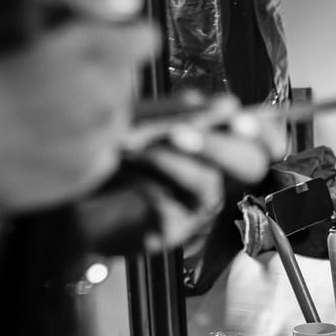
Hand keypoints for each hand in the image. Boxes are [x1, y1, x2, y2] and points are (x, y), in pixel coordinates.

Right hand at [0, 0, 161, 213]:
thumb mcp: (7, 7)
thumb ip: (76, 0)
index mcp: (94, 48)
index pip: (141, 36)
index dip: (113, 34)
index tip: (86, 40)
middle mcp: (107, 96)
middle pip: (126, 78)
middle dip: (97, 72)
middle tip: (43, 75)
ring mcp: (99, 141)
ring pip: (114, 116)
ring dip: (88, 110)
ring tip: (34, 109)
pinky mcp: (84, 177)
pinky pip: (99, 153)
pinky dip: (77, 144)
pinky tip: (37, 138)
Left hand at [120, 93, 284, 248]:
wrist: (72, 200)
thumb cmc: (110, 161)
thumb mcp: (143, 125)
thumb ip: (180, 113)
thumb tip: (225, 104)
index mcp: (214, 150)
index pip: (261, 142)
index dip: (264, 130)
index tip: (239, 117)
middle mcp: (213, 179)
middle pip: (250, 165)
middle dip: (228, 142)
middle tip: (206, 124)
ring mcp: (193, 208)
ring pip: (210, 184)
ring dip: (188, 157)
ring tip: (162, 139)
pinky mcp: (170, 231)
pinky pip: (176, 209)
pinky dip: (161, 182)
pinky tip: (141, 165)